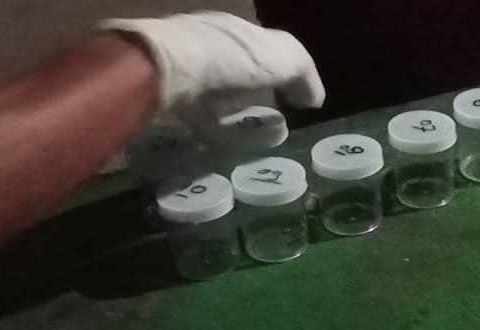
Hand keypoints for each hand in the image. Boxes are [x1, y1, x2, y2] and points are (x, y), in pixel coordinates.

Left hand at [99, 12, 323, 121]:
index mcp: (240, 31)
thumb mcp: (283, 58)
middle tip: (276, 123)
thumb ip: (302, 74)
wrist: (165, 68)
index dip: (285, 73)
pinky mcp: (169, 98)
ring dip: (236, 116)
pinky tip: (226, 148)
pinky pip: (198, 117)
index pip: (267, 48)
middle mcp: (212, 45)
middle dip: (258, 94)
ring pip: (219, 95)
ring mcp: (188, 71)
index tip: (297, 102)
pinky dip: (215, 133)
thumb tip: (314, 98)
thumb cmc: (231, 58)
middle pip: (242, 73)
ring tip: (254, 141)